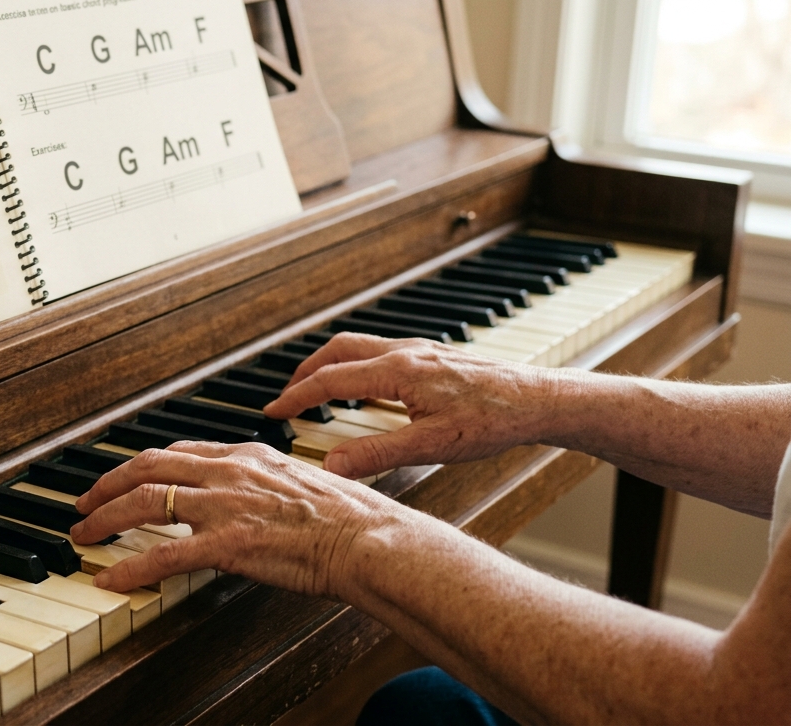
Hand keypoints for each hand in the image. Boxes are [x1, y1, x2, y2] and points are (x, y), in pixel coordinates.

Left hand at [70, 441, 403, 595]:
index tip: (122, 477)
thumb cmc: (349, 519)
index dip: (141, 465)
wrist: (369, 539)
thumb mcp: (302, 481)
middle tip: (85, 503)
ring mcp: (225, 506)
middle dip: (107, 484)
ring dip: (104, 519)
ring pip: (143, 503)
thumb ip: (266, 483)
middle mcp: (228, 472)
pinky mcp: (227, 544)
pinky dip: (129, 566)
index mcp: (246, 455)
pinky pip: (162, 555)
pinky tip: (110, 578)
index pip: (178, 452)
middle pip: (147, 467)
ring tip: (83, 535)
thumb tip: (254, 496)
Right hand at [261, 333, 564, 478]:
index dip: (296, 397)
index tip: (274, 412)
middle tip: (287, 396)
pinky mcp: (434, 356)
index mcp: (398, 371)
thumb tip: (333, 466)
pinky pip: (381, 351)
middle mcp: (406, 352)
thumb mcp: (431, 447)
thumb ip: (376, 455)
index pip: (330, 379)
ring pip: (360, 346)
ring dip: (331, 365)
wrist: (538, 400)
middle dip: (306, 371)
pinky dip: (357, 365)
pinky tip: (365, 387)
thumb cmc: (494, 419)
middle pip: (338, 349)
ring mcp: (420, 350)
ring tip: (317, 390)